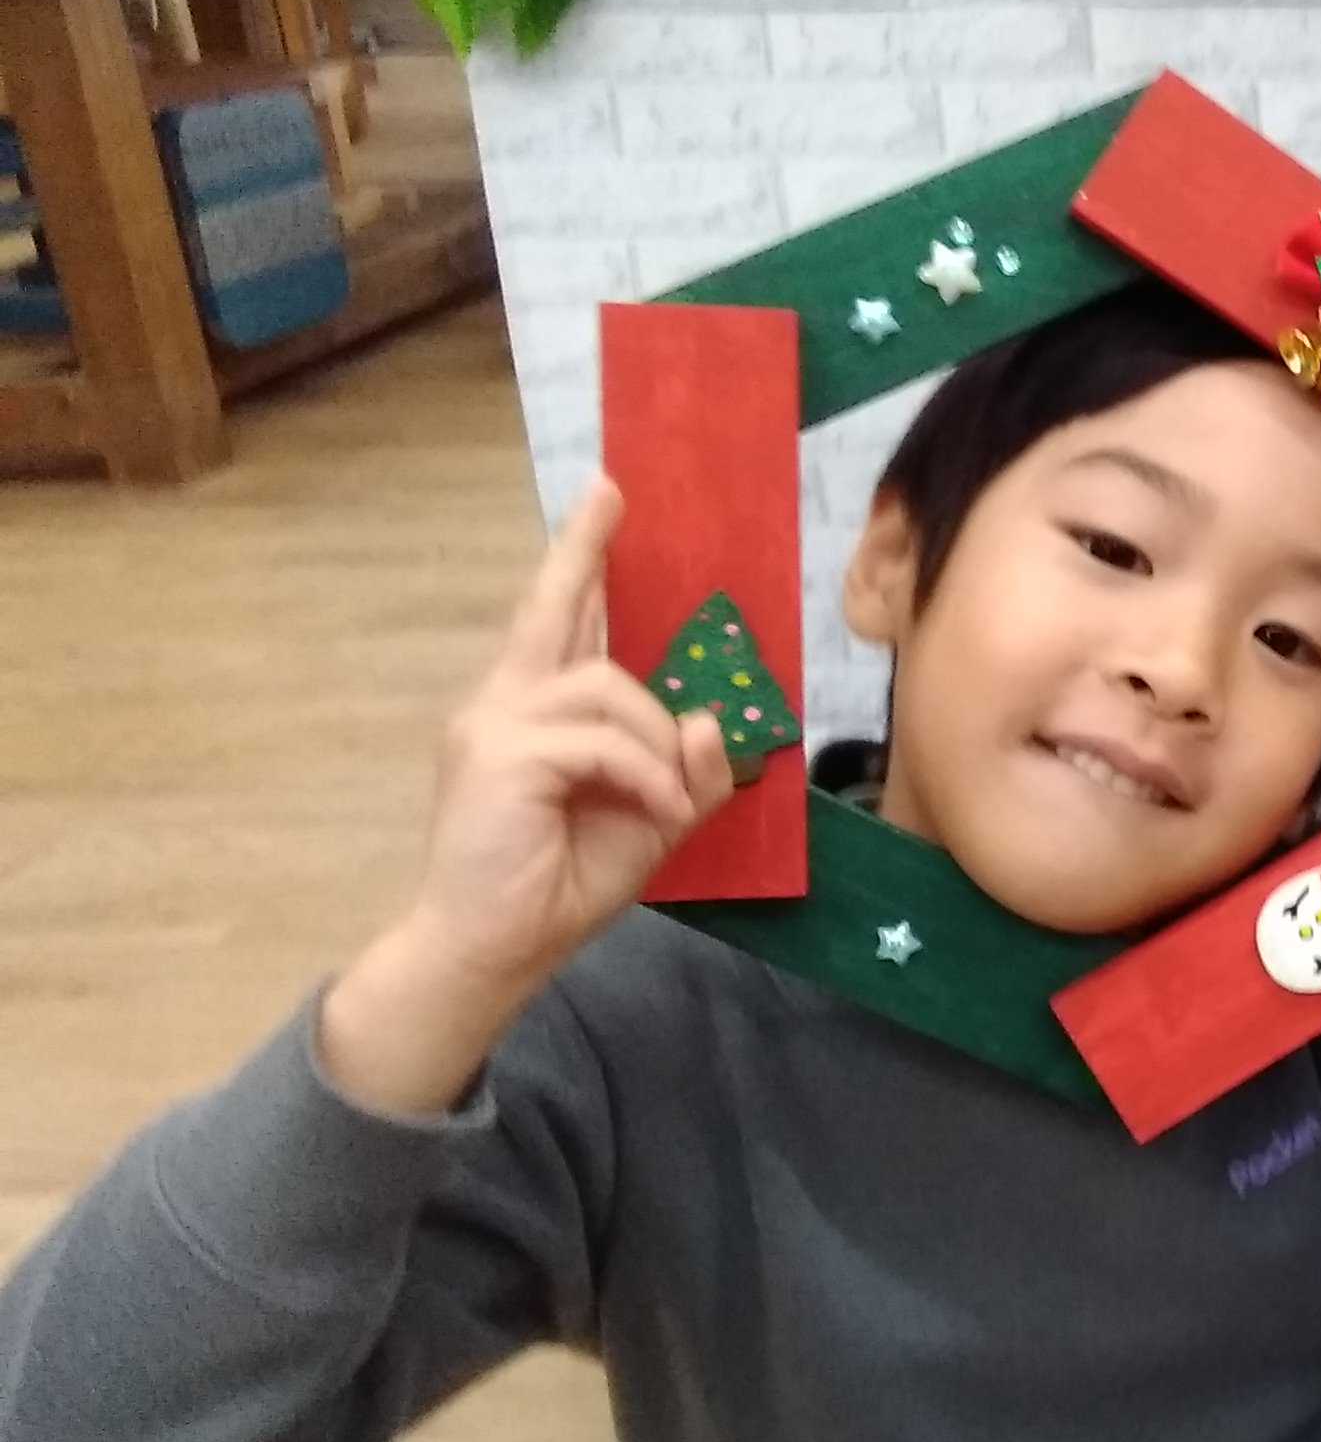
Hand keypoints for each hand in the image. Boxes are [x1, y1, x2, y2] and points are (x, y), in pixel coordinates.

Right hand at [320, 478, 735, 1111]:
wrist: (492, 949)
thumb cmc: (556, 886)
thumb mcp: (647, 821)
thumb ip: (682, 772)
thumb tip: (708, 719)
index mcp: (529, 715)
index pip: (557, 625)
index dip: (579, 564)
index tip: (604, 503)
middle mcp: (500, 704)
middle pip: (553, 614)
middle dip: (583, 551)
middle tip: (612, 492)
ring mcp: (492, 724)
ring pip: (607, 688)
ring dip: (657, 743)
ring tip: (667, 801)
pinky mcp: (501, 754)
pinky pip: (602, 741)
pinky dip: (644, 774)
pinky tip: (653, 811)